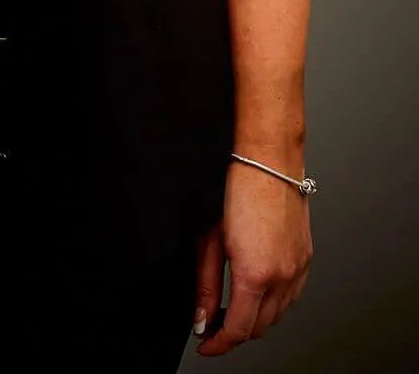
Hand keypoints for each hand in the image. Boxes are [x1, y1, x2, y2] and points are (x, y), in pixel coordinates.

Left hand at [193, 157, 312, 356]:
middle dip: (234, 334)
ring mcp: (298, 270)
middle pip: (259, 328)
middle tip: (212, 327)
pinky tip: (255, 293)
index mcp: (255, 274)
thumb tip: (202, 317)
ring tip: (229, 310)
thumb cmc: (236, 191)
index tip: (205, 345)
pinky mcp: (306, 260)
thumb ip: (206, 284)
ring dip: (254, 320)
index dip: (219, 343)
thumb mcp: (210, 239)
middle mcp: (282, 277)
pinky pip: (290, 297)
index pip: (239, 330)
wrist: (268, 163)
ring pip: (277, 315)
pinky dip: (272, 304)